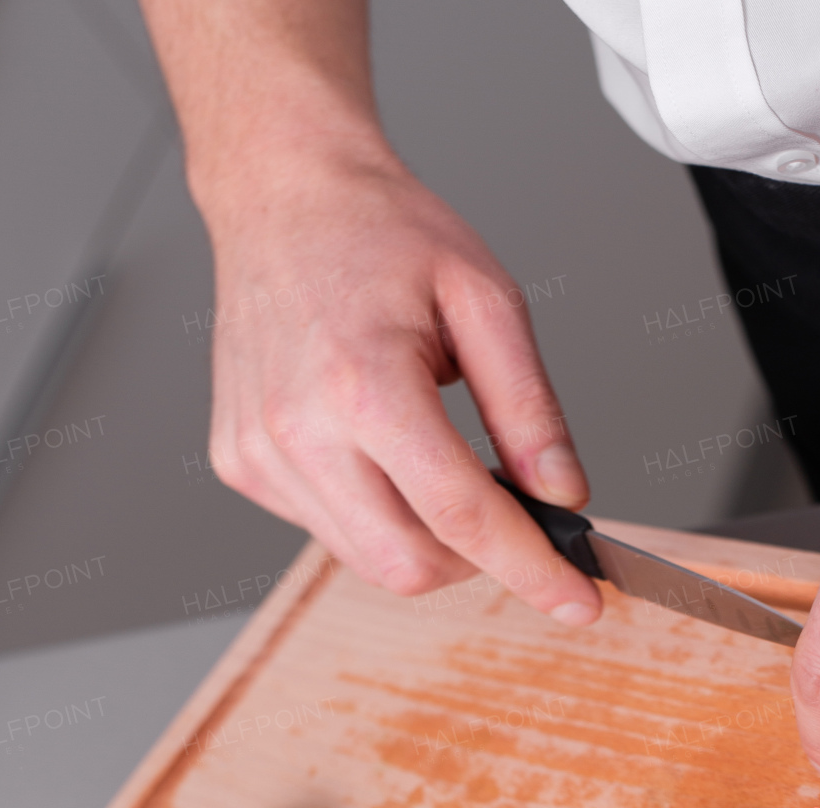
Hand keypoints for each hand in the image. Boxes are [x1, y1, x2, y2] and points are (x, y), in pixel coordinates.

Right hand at [203, 150, 602, 623]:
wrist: (282, 194)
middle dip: (478, 561)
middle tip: (509, 510)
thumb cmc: (379, 233)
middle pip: (412, 566)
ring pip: (370, 561)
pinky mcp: (241, 465)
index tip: (579, 602)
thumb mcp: (487, 299)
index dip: (532, 570)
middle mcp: (300, 430)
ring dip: (426, 539)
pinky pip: (329, 531)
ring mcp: (260, 454)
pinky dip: (375, 514)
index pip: (462, 517)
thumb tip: (562, 495)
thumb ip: (530, 409)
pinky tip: (377, 450)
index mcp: (365, 384)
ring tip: (436, 460)